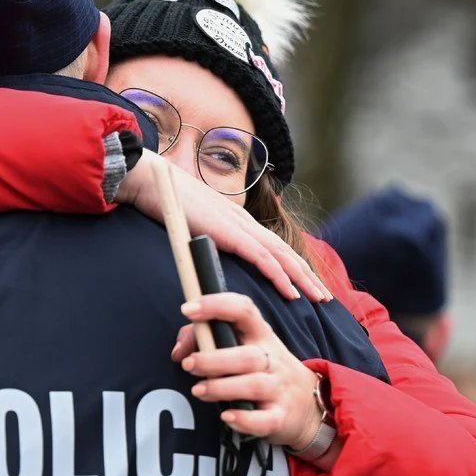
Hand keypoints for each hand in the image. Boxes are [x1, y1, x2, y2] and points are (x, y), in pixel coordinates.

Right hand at [116, 151, 331, 301]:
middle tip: (324, 295)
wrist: (151, 178)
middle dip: (305, 273)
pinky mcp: (229, 232)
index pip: (270, 244)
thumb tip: (201, 251)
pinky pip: (261, 257)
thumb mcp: (188, 222)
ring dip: (301, 278)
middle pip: (283, 250)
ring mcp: (237, 225)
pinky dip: (279, 275)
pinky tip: (291, 292)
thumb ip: (200, 235)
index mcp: (234, 218)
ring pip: (280, 255)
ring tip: (318, 297)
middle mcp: (242, 220)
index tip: (303, 283)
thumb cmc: (163, 199)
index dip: (290, 264)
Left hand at [172, 293, 324, 449]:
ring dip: (222, 387)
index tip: (188, 308)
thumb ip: (205, 340)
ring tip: (198, 390)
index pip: (244, 310)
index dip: (216, 305)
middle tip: (188, 364)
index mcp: (261, 336)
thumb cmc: (264, 371)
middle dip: (214, 359)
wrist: (310, 406)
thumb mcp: (244, 348)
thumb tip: (178, 351)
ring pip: (254, 385)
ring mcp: (279, 389)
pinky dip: (245, 420)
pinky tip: (227, 416)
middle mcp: (272, 360)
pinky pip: (265, 420)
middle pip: (248, 355)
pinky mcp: (281, 418)